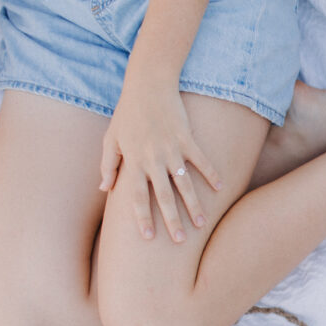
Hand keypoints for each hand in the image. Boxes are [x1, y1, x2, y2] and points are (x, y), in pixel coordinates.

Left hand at [99, 79, 222, 241]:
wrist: (147, 85)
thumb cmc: (127, 113)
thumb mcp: (111, 138)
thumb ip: (108, 165)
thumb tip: (104, 188)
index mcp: (134, 162)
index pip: (138, 197)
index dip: (143, 218)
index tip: (149, 238)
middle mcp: (153, 159)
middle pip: (164, 196)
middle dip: (172, 220)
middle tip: (181, 241)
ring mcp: (171, 149)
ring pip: (185, 184)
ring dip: (194, 205)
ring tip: (202, 223)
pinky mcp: (187, 139)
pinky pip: (201, 160)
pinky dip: (211, 174)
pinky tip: (220, 188)